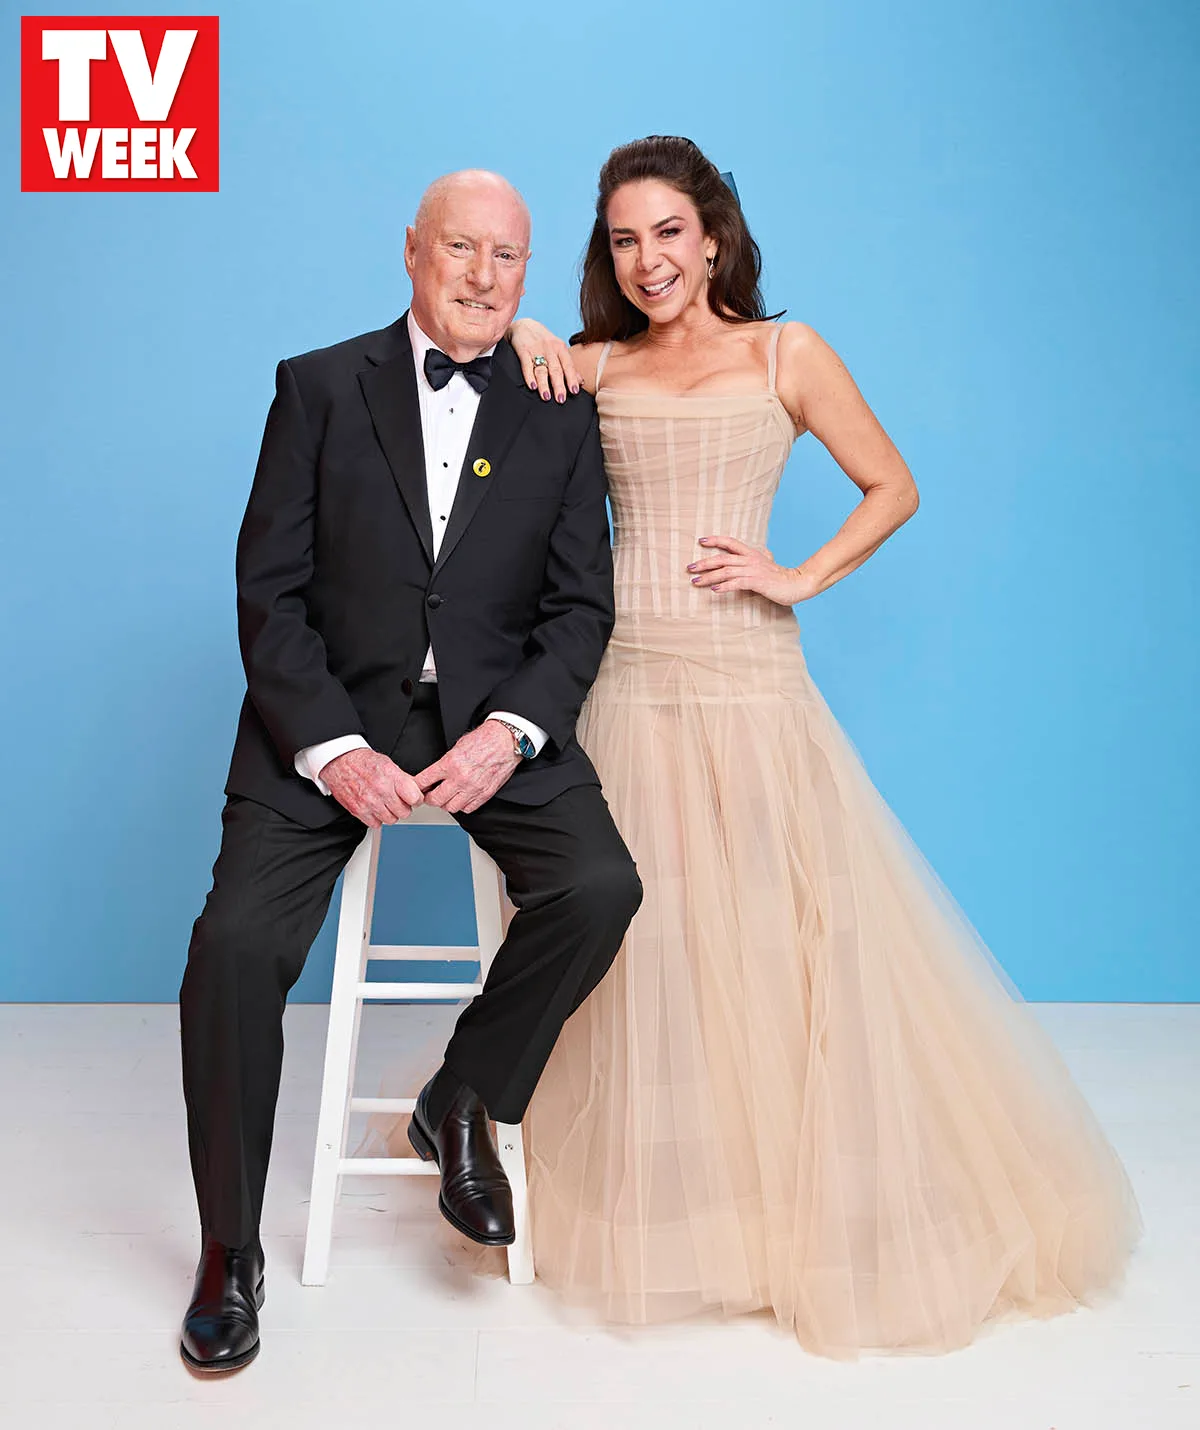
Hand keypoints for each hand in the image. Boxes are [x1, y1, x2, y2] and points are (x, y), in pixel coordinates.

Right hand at [321, 748, 423, 826]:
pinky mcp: (358, 810)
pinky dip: (377, 819)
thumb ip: (403, 778)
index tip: (414, 798)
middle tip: (398, 800)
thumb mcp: (388, 763)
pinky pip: (376, 824)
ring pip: (391, 820)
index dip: (416, 799)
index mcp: (391, 776)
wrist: (340, 761)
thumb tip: (417, 789)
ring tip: (385, 803)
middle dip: (404, 807)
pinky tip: (375, 808)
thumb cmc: (363, 761)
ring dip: (390, 813)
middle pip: (404, 812)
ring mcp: (368, 802)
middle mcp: (380, 790)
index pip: (414, 797)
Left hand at [415, 721, 521, 814]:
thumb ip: (445, 763)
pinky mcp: (485, 794)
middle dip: (429, 798)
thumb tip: (434, 775)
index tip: (417, 787)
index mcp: (450, 763)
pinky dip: (462, 805)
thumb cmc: (484, 740)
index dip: (417, 785)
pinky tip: (461, 798)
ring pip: (451, 807)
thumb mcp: (457, 746)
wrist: (505, 741)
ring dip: (446, 803)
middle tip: (429, 794)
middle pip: (435, 799)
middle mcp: (460, 778)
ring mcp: (473, 788)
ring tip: (446, 797)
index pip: (425, 780)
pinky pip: (468, 809)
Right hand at [508, 318, 579, 403]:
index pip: (568, 365)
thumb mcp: (558, 349)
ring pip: (541, 369)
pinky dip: (529, 376)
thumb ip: (568, 365)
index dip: (572, 378)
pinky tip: (532, 386)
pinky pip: (526, 365)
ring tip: (546, 396)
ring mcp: (536, 349)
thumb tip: (581, 382)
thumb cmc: (543, 340)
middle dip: (558, 385)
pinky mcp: (523, 350)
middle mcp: (549, 348)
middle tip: (561, 399)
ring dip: (544, 384)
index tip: (574, 391)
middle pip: (555, 369)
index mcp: (560, 348)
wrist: (524, 325)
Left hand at [687, 535, 819, 605]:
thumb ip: (758, 560)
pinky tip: (714, 590)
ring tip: (695, 581)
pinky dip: (724, 586)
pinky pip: (737, 583)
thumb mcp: (767, 564)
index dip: (715, 540)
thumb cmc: (780, 577)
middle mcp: (750, 559)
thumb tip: (757, 557)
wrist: (797, 584)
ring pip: (726, 571)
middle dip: (704, 562)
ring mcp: (753, 570)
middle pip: (722, 558)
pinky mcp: (756, 582)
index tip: (701, 541)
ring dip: (709, 576)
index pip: (730, 542)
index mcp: (751, 553)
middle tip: (689, 568)